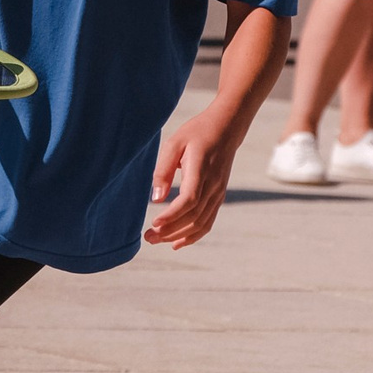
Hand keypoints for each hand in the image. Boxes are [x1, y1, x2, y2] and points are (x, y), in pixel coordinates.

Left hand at [144, 110, 238, 248]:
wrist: (225, 129)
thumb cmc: (196, 133)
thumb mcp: (174, 143)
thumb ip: (164, 170)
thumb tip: (157, 199)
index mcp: (201, 170)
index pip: (189, 200)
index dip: (172, 215)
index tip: (154, 223)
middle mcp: (212, 185)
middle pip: (192, 217)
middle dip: (169, 231)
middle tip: (147, 237)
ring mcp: (218, 193)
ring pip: (200, 224)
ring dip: (177, 236)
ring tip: (156, 240)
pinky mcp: (218, 197)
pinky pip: (207, 222)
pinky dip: (193, 236)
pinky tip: (176, 243)